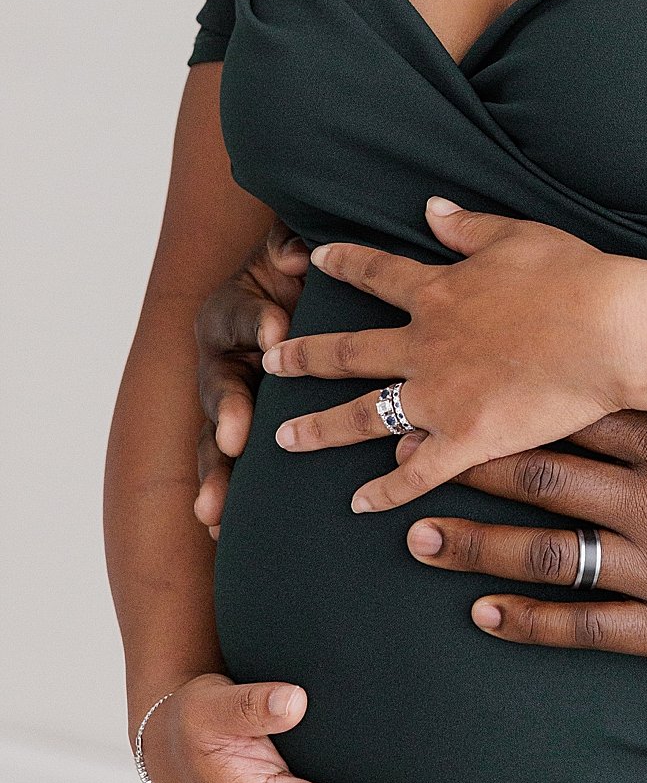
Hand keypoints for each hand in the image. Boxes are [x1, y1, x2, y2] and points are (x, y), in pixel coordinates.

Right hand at [194, 227, 309, 536]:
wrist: (289, 302)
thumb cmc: (292, 276)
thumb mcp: (289, 250)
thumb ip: (288, 245)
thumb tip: (297, 257)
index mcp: (232, 314)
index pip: (244, 317)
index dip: (259, 323)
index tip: (279, 332)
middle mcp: (222, 362)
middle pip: (219, 389)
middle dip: (227, 416)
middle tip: (232, 440)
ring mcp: (228, 404)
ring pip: (215, 441)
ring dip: (216, 474)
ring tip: (213, 513)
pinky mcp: (241, 434)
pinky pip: (229, 468)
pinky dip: (227, 498)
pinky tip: (222, 537)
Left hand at [260, 200, 646, 518]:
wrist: (613, 331)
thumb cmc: (576, 276)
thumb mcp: (519, 235)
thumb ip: (467, 227)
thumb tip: (429, 209)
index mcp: (438, 291)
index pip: (376, 273)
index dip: (343, 264)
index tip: (314, 260)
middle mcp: (426, 344)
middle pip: (349, 351)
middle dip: (305, 356)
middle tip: (271, 362)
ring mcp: (441, 395)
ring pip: (364, 415)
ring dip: (320, 427)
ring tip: (284, 437)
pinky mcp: (466, 439)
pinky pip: (414, 472)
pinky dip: (384, 490)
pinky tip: (358, 503)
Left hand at [400, 412, 646, 663]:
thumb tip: (641, 362)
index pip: (566, 414)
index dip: (501, 405)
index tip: (451, 395)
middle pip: (539, 476)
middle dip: (466, 468)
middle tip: (403, 463)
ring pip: (545, 553)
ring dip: (476, 546)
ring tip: (421, 540)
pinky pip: (583, 627)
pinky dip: (528, 624)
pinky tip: (485, 618)